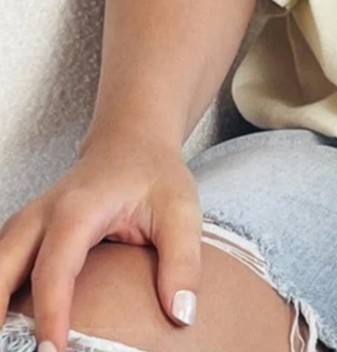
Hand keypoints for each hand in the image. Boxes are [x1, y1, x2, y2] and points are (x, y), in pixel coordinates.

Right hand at [0, 127, 202, 351]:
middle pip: (0, 268)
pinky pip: (0, 265)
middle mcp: (42, 216)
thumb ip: (183, 262)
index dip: (50, 315)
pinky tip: (9, 319)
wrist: (134, 141)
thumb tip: (181, 315)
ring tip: (8, 342)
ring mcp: (27, 222)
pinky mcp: (24, 232)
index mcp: (78, 210)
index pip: (54, 271)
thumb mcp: (182, 211)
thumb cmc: (156, 175)